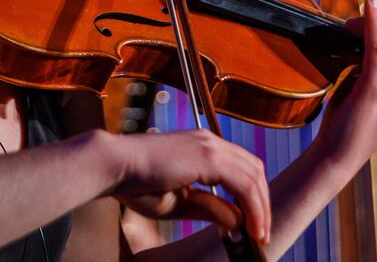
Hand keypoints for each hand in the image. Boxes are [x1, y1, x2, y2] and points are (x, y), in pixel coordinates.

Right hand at [105, 129, 270, 244]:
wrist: (113, 166)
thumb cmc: (136, 184)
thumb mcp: (179, 203)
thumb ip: (209, 208)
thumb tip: (238, 221)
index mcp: (203, 147)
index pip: (242, 169)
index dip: (253, 197)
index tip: (253, 224)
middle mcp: (211, 141)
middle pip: (254, 170)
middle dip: (262, 204)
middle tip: (261, 233)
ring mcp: (211, 146)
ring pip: (253, 177)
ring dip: (260, 208)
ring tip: (258, 234)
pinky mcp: (208, 156)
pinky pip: (243, 184)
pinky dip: (252, 206)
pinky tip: (249, 226)